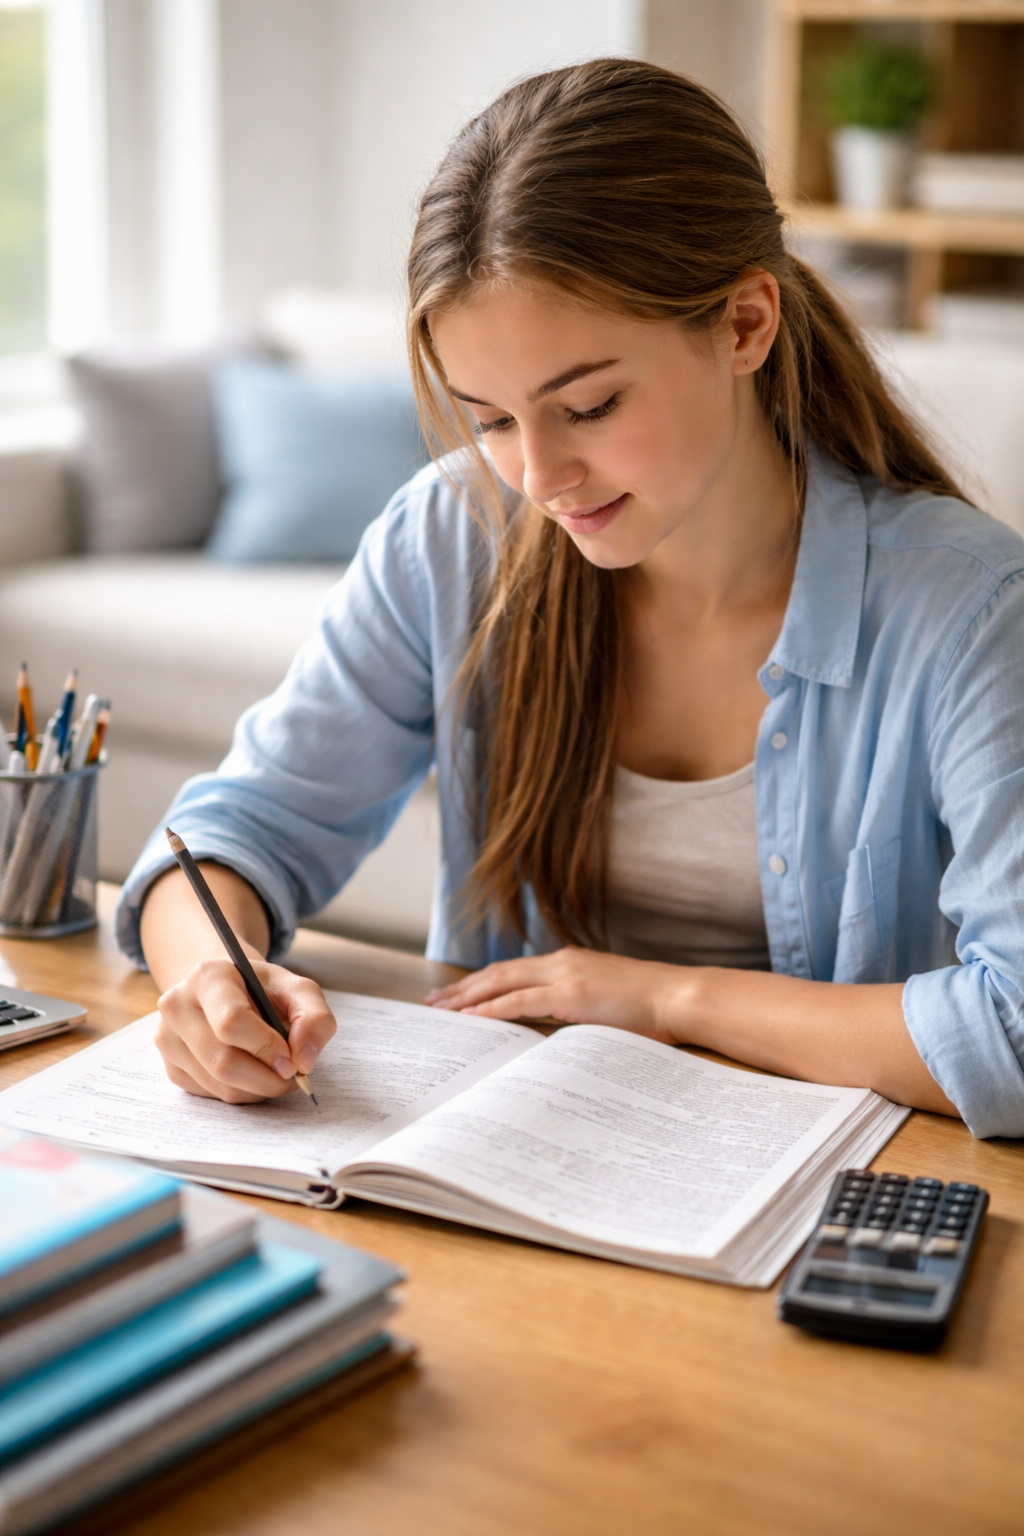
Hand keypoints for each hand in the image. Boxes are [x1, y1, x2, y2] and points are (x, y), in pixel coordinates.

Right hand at [154, 953, 336, 1102]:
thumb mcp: (297, 990)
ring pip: (219, 1085)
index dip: (266, 1047)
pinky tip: (254, 1075)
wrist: (227, 992)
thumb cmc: (262, 991)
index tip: (292, 1059)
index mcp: (207, 977)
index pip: (232, 1022)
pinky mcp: (171, 1067)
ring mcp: (168, 1039)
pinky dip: (242, 1093)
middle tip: (293, 1075)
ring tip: (277, 1073)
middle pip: (223, 1062)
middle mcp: (177, 1006)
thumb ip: (315, 1017)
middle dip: (267, 1078)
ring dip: (258, 1089)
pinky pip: (212, 1095)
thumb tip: (305, 1059)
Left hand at [425, 946, 686, 1042]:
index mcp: (569, 963)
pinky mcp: (570, 993)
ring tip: (442, 1010)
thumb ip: (576, 1008)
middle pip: (499, 972)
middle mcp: (561, 962)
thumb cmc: (651, 1006)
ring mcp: (565, 975)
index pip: (514, 971)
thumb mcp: (606, 1002)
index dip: (482, 982)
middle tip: (434, 1002)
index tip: (457, 994)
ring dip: (468, 997)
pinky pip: (520, 1002)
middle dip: (464, 988)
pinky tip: (472, 1019)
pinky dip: (492, 1009)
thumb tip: (552, 1029)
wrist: (679, 997)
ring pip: (502, 983)